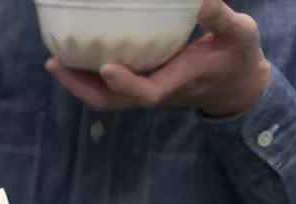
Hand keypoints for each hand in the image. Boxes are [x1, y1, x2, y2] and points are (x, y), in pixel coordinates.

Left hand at [46, 0, 271, 117]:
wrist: (238, 85)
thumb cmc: (239, 57)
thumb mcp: (241, 35)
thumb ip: (222, 20)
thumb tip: (203, 1)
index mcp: (179, 82)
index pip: (147, 91)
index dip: (126, 83)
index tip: (105, 67)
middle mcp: (157, 92)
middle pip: (113, 101)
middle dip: (82, 87)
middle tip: (55, 63)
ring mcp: (147, 91)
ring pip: (107, 98)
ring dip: (79, 83)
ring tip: (54, 61)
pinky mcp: (144, 85)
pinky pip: (110, 88)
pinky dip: (89, 76)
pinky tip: (75, 56)